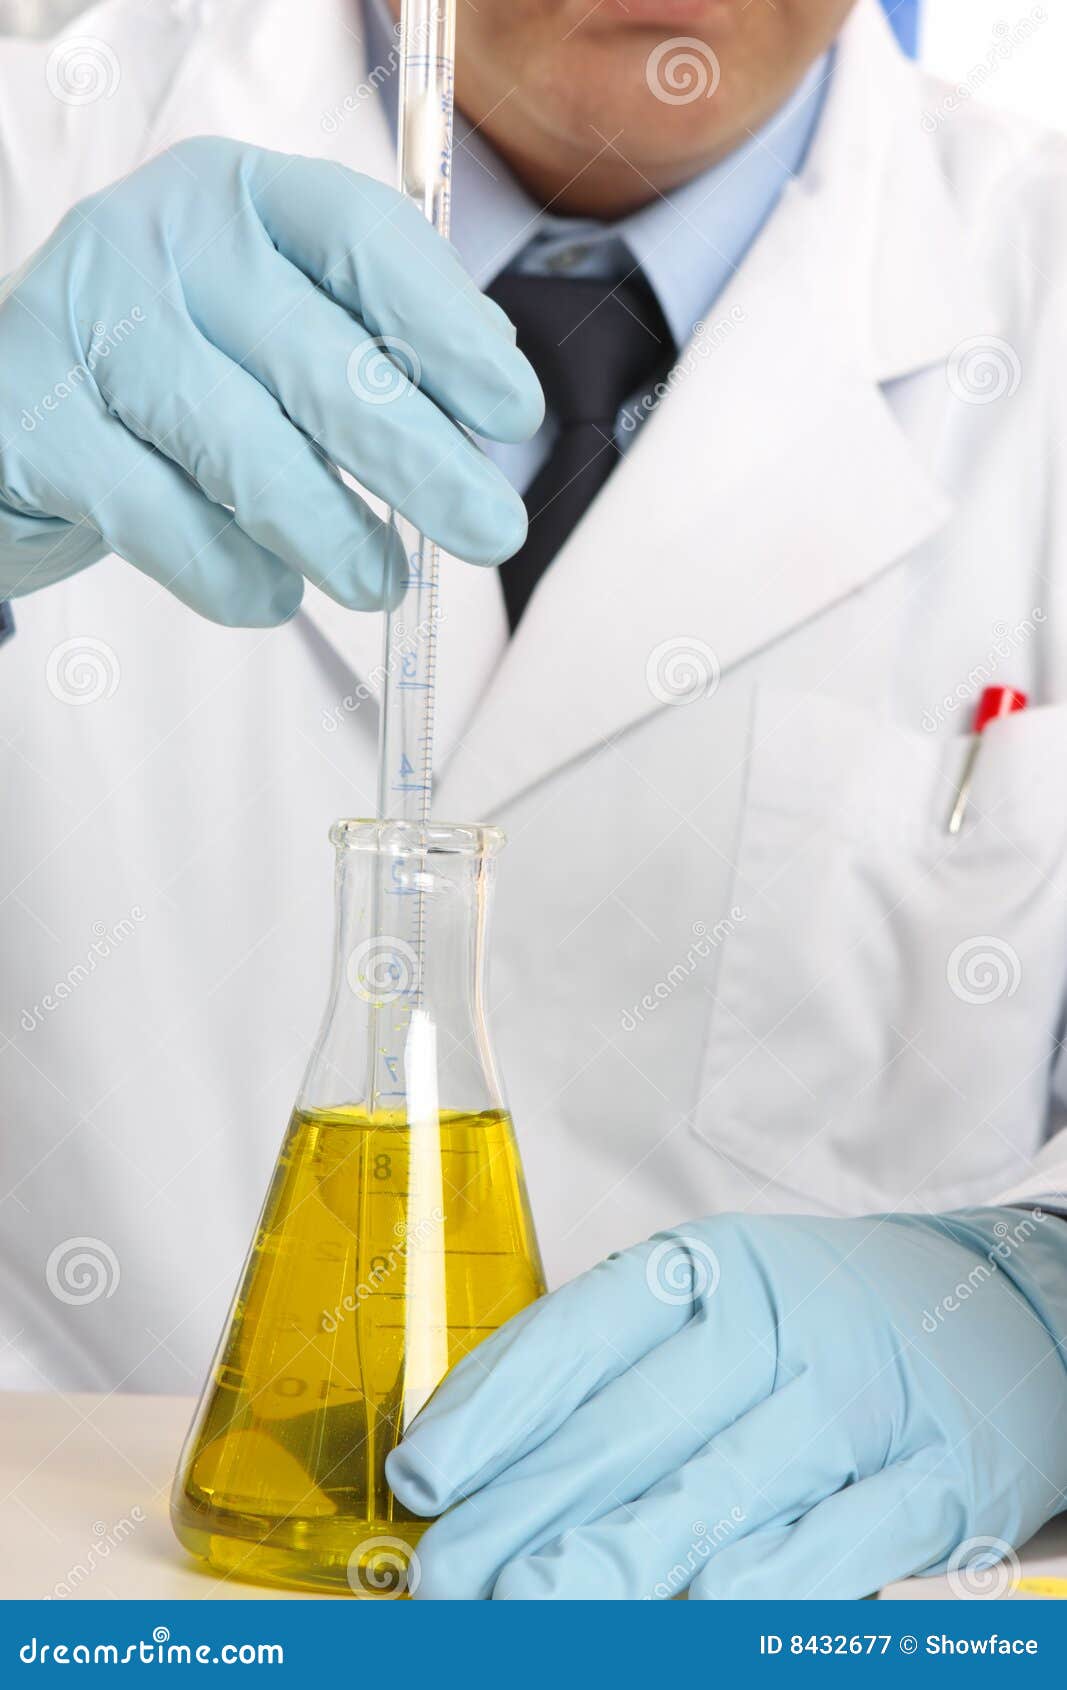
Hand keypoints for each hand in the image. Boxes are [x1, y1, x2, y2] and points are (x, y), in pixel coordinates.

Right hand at [0, 137, 540, 624]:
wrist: (12, 406)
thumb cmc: (173, 370)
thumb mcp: (265, 319)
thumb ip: (363, 335)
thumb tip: (494, 389)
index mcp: (240, 194)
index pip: (363, 239)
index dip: (449, 331)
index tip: (513, 414)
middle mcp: (159, 236)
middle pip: (318, 359)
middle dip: (419, 460)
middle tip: (488, 534)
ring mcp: (88, 324)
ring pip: (243, 449)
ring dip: (330, 533)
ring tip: (378, 583)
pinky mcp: (36, 422)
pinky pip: (165, 521)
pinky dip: (233, 575)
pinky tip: (270, 595)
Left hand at [387, 1208, 1066, 1598]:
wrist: (998, 1307)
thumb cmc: (818, 1320)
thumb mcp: (721, 1305)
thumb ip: (617, 1374)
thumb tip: (484, 1469)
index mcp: (709, 1269)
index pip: (583, 1330)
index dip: (497, 1405)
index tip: (422, 1476)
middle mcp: (778, 1324)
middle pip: (635, 1422)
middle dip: (528, 1507)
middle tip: (445, 1577)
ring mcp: (858, 1398)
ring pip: (724, 1483)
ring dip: (621, 1553)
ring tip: (531, 1604)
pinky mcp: (936, 1475)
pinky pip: (843, 1536)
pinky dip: (770, 1579)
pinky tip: (702, 1610)